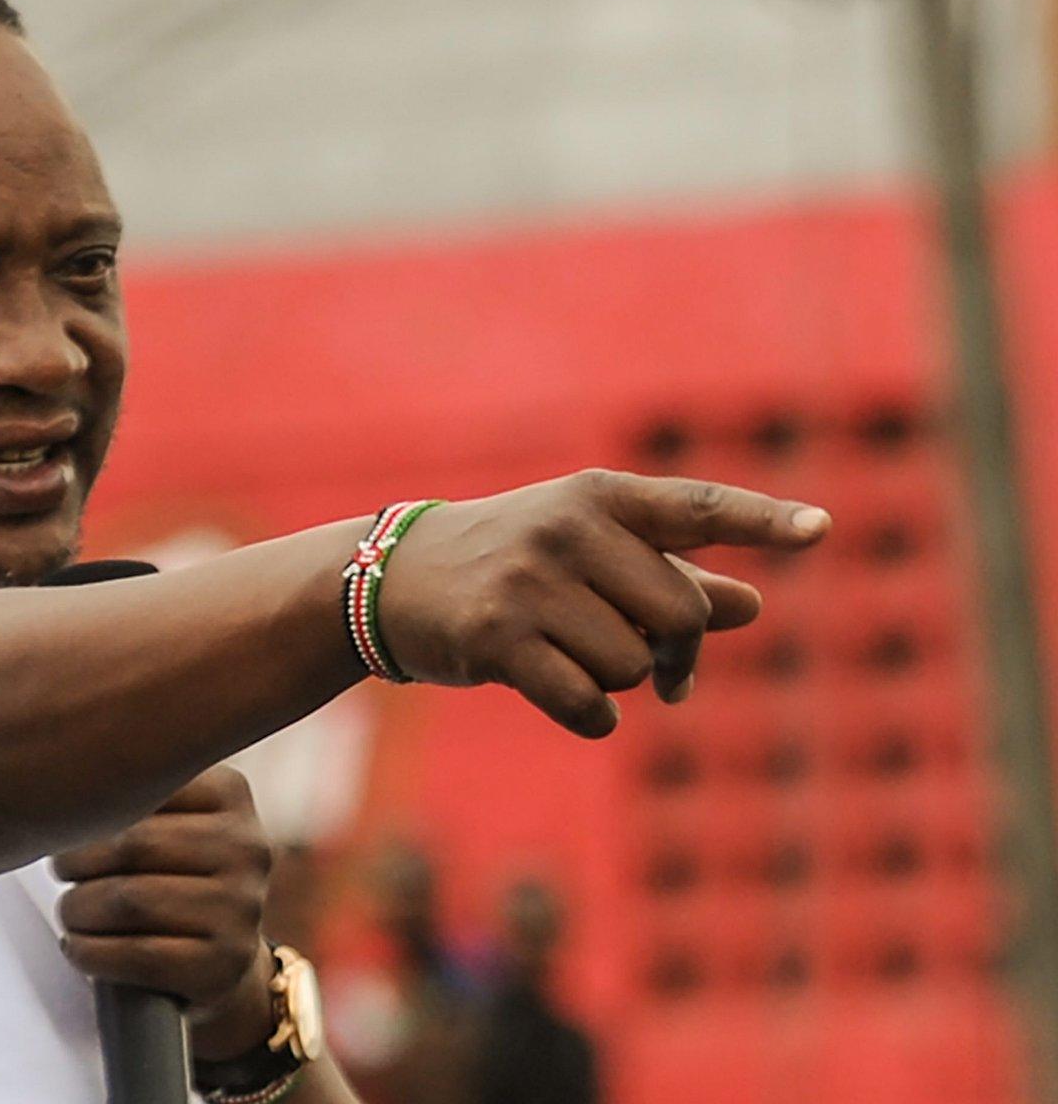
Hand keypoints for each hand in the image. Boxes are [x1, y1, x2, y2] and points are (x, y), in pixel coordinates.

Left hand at [53, 767, 278, 1060]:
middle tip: (61, 870)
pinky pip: (139, 954)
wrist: (213, 959)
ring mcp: (242, 908)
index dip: (90, 808)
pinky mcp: (225, 964)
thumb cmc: (166, 875)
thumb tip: (57, 780)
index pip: (145, 784)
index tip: (70, 823)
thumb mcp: (163, 819)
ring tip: (69, 911)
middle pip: (135, 844)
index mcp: (231, 793)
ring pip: (132, 900)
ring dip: (79, 909)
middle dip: (78, 860)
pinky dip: (91, 951)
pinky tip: (76, 946)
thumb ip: (126, 788)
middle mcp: (248, 847)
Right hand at [378, 469, 830, 736]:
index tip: (824, 531)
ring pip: (633, 666)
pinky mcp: (496, 639)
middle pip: (679, 615)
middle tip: (662, 670)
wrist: (391, 580)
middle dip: (677, 654)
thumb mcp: (588, 555)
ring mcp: (529, 583)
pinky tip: (570, 702)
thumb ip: (671, 576)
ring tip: (576, 661)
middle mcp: (567, 530)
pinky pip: (589, 703)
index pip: (697, 508)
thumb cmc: (510, 564)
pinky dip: (594, 718)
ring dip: (622, 684)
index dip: (763, 522)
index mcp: (600, 497)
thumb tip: (754, 606)